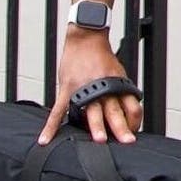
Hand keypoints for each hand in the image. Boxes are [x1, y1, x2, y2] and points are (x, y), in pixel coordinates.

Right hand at [38, 27, 142, 145]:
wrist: (86, 39)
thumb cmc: (102, 58)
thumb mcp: (118, 74)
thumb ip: (120, 94)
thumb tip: (125, 115)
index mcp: (117, 85)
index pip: (131, 106)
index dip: (134, 121)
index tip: (132, 134)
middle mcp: (103, 88)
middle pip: (114, 110)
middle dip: (120, 127)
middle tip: (125, 141)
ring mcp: (84, 89)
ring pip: (91, 111)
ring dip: (95, 127)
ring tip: (99, 141)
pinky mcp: (67, 89)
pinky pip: (58, 110)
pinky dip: (51, 126)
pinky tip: (46, 139)